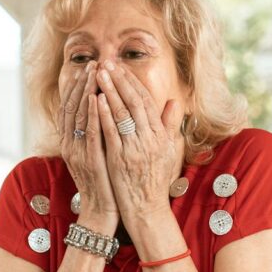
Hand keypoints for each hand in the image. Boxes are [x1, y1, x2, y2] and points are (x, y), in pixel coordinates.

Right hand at [60, 61, 117, 229]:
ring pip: (79, 116)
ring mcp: (78, 152)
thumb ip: (93, 135)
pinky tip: (98, 99)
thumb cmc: (103, 183)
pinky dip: (93, 115)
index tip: (86, 69)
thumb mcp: (94, 156)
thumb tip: (99, 114)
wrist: (101, 212)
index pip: (70, 109)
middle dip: (81, 84)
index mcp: (70, 143)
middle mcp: (70, 145)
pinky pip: (90, 133)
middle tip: (91, 64)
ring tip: (94, 73)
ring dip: (86, 92)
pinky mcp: (90, 160)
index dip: (76, 88)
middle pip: (72, 107)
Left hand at [95, 61, 184, 219]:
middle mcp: (149, 139)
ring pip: (121, 114)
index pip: (145, 101)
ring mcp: (135, 149)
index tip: (120, 67)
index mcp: (160, 135)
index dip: (132, 82)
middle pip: (133, 102)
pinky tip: (96, 100)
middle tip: (106, 63)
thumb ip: (170, 126)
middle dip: (119, 80)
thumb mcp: (169, 151)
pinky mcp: (120, 160)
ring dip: (109, 91)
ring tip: (98, 74)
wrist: (147, 209)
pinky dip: (104, 115)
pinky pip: (111, 133)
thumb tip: (175, 102)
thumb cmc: (156, 180)